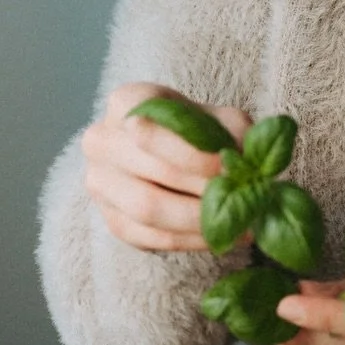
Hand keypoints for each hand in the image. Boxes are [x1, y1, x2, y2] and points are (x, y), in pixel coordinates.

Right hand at [83, 82, 250, 250]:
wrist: (173, 154)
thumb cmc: (200, 132)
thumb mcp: (221, 119)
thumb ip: (232, 135)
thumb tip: (240, 166)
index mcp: (125, 103)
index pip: (151, 129)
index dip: (190, 153)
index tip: (226, 167)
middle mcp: (101, 141)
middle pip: (154, 172)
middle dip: (202, 189)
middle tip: (243, 201)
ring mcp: (100, 183)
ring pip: (148, 209)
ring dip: (198, 220)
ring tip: (239, 225)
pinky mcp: (112, 220)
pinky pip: (149, 237)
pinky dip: (189, 240)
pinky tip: (220, 236)